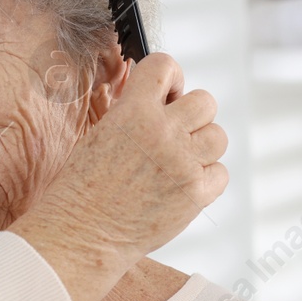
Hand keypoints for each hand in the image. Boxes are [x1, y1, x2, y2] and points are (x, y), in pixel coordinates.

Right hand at [9, 53, 227, 300]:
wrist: (81, 235)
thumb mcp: (99, 135)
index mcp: (131, 111)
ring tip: (178, 163)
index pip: (166, 65)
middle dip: (192, 115)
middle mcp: (162, 132)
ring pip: (218, 136)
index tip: (166, 95)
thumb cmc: (81, 190)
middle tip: (174, 133)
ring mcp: (182, 163)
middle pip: (205, 101)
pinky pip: (220, 173)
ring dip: (202, 147)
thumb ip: (131, 113)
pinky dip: (207, 179)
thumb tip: (159, 99)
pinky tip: (182, 186)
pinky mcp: (196, 194)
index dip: (170, 79)